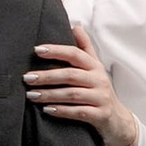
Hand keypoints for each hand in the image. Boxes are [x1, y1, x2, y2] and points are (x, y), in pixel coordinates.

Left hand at [25, 32, 139, 145]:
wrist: (118, 120)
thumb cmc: (99, 91)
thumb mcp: (95, 68)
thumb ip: (85, 48)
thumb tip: (75, 25)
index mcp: (95, 66)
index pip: (75, 54)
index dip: (56, 51)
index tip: (37, 50)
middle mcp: (99, 80)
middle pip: (71, 74)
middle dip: (47, 76)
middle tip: (27, 78)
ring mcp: (101, 98)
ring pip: (73, 94)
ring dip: (50, 94)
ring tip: (31, 95)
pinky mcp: (101, 115)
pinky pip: (79, 112)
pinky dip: (62, 111)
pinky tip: (46, 110)